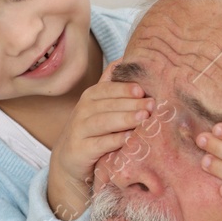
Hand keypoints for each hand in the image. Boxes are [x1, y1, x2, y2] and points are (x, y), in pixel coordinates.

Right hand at [47, 60, 150, 220]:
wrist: (70, 161)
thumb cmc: (93, 131)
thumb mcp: (99, 106)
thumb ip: (110, 85)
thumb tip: (122, 59)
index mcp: (90, 97)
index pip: (107, 88)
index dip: (124, 88)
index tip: (142, 89)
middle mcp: (82, 111)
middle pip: (108, 104)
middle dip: (130, 103)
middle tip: (151, 105)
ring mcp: (79, 131)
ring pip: (103, 122)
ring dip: (124, 119)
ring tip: (143, 118)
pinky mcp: (79, 150)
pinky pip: (99, 144)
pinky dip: (114, 141)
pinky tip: (129, 139)